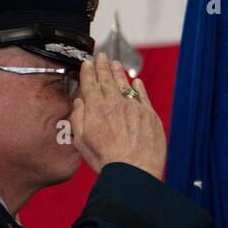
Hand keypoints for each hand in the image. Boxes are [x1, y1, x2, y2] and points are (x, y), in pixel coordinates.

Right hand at [70, 52, 166, 178]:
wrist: (133, 171)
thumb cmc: (106, 160)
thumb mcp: (81, 141)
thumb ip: (78, 118)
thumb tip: (78, 101)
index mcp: (96, 109)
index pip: (90, 84)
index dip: (88, 71)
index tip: (86, 62)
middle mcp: (115, 103)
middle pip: (107, 80)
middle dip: (102, 66)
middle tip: (101, 56)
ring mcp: (134, 108)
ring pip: (125, 84)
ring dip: (119, 72)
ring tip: (115, 63)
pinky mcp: (149, 115)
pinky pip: (143, 96)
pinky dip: (139, 87)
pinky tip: (136, 81)